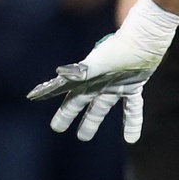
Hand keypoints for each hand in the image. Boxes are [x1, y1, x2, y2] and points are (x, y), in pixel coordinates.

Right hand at [27, 0, 178, 142]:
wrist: (145, 39)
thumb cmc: (119, 49)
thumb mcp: (98, 62)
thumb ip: (82, 70)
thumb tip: (60, 74)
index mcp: (85, 77)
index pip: (62, 88)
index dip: (47, 92)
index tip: (32, 96)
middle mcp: (97, 82)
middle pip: (78, 102)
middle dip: (67, 115)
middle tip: (57, 128)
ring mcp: (115, 85)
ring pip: (100, 107)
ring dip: (92, 121)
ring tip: (84, 137)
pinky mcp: (133, 87)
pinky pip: (131, 109)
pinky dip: (131, 123)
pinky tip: (131, 140)